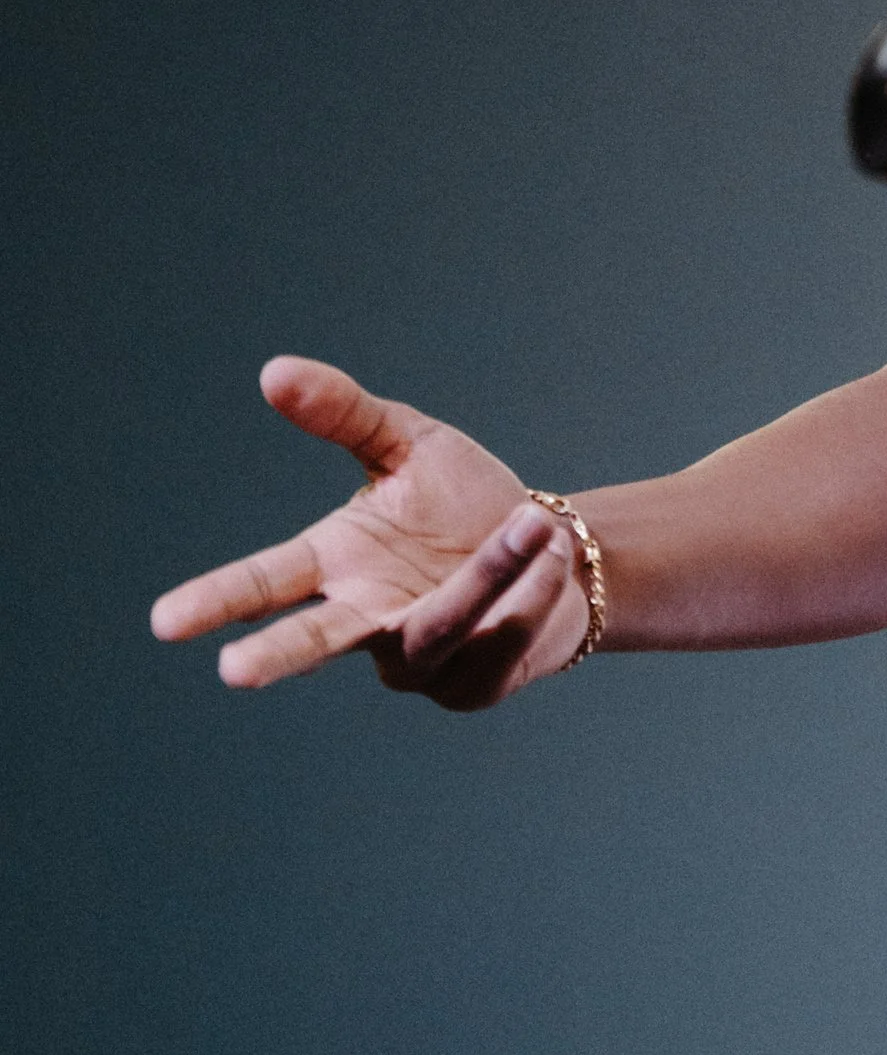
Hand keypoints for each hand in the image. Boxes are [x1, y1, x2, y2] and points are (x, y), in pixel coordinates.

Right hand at [150, 359, 587, 711]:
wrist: (554, 551)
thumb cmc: (464, 502)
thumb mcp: (410, 443)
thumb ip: (345, 413)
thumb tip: (273, 372)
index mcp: (338, 565)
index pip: (267, 584)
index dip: (218, 601)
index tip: (164, 621)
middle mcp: (368, 620)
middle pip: (315, 642)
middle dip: (278, 655)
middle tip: (232, 673)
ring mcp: (419, 660)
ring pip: (436, 626)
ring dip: (485, 576)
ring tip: (531, 525)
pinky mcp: (474, 683)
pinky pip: (498, 641)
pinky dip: (529, 594)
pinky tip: (552, 559)